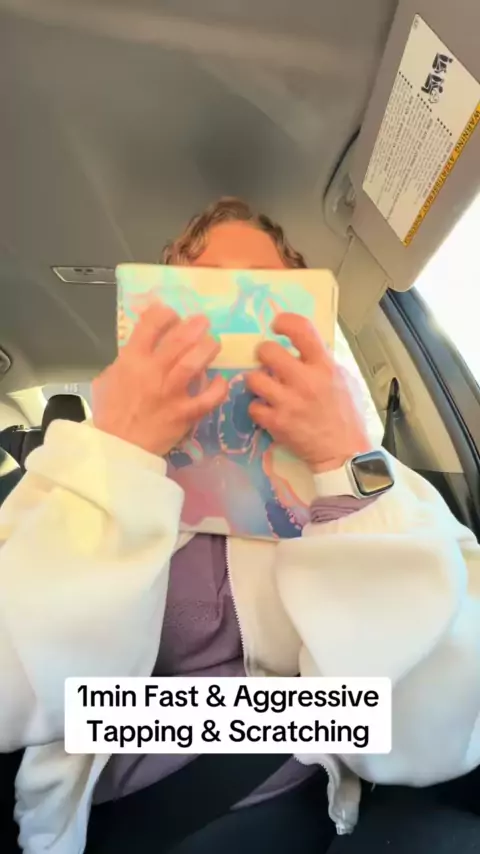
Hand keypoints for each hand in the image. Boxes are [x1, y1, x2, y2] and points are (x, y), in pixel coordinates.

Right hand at [92, 303, 227, 455]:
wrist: (118, 448)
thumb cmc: (112, 412)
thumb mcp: (109, 378)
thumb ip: (128, 360)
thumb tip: (143, 345)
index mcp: (131, 361)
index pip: (149, 326)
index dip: (164, 314)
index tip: (172, 314)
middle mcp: (153, 373)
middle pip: (178, 341)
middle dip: (194, 326)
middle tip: (203, 322)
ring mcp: (171, 393)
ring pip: (193, 364)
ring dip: (207, 349)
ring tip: (214, 343)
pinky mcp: (185, 413)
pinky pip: (208, 398)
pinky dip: (218, 388)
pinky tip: (220, 380)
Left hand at [246, 313, 371, 473]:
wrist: (344, 453)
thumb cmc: (347, 415)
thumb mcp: (345, 380)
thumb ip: (324, 362)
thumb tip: (304, 348)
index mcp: (324, 366)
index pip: (301, 329)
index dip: (284, 321)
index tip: (277, 326)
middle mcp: (305, 380)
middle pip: (267, 351)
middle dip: (264, 354)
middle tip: (268, 364)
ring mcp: (288, 402)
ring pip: (253, 378)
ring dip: (257, 381)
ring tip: (266, 388)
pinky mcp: (276, 423)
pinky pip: (253, 406)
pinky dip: (258, 408)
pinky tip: (268, 410)